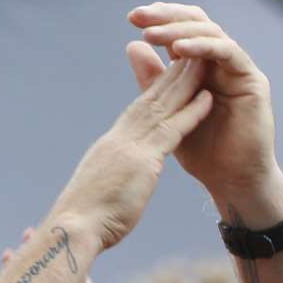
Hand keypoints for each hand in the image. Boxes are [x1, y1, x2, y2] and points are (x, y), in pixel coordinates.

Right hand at [51, 57, 213, 251]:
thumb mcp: (102, 192)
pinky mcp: (142, 160)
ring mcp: (131, 145)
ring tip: (206, 60)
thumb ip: (111, 179)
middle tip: (193, 51)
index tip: (173, 72)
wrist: (72, 231)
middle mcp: (121, 138)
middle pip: (152, 98)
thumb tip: (113, 182)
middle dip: (174, 74)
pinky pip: (172, 130)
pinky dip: (191, 112)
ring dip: (187, 81)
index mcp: (113, 145)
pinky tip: (209, 98)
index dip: (157, 89)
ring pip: (164, 105)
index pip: (139, 110)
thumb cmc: (85, 221)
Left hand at [126, 4, 281, 209]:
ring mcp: (239, 70)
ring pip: (212, 33)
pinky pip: (229, 53)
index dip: (161, 18)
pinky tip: (179, 50)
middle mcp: (223, 63)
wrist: (230, 178)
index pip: (183, 28)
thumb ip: (154, 79)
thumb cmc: (202, 150)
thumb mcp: (167, 110)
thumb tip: (133, 44)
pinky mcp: (253, 81)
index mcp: (204, 65)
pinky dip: (204, 47)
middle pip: (198, 23)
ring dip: (180, 31)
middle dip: (167, 16)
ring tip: (153, 35)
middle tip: (138, 17)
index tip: (132, 18)